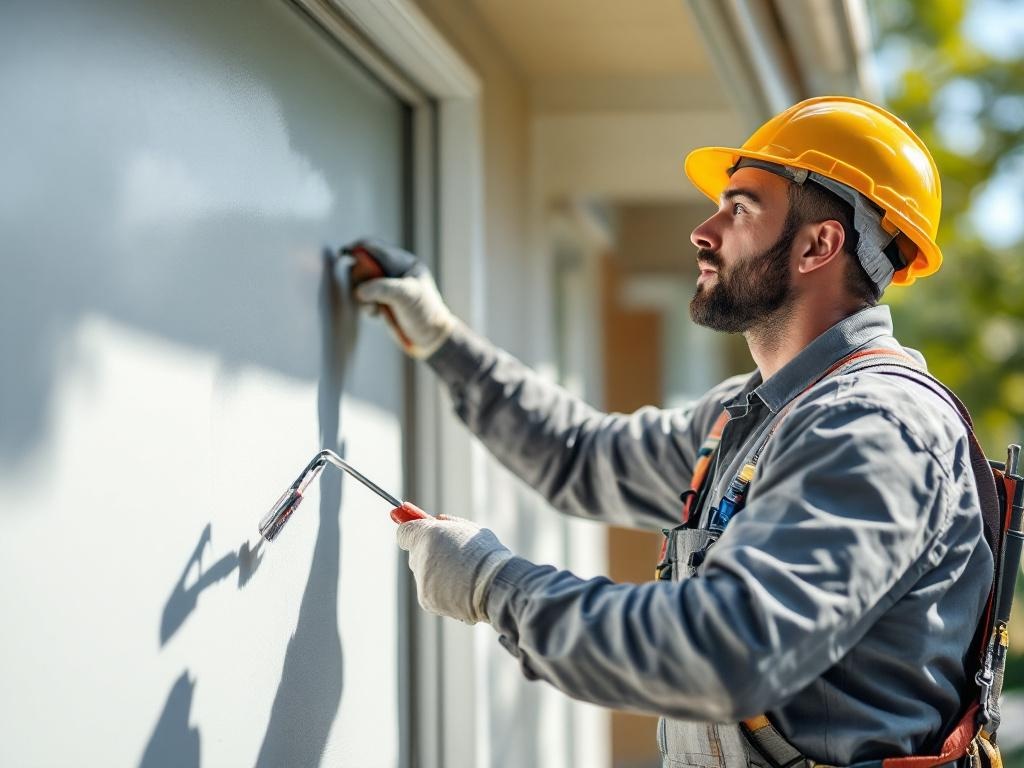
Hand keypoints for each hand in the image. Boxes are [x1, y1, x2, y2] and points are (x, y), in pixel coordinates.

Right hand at [341, 239, 455, 358]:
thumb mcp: (406, 296)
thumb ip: (382, 288)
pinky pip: (363, 297)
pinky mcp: (380, 301)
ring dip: (362, 295)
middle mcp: (393, 271)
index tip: (345, 255)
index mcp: (403, 263)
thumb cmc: (425, 312)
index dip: (358, 249)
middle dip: (360, 278)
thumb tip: (358, 290)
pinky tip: (376, 313)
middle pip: (363, 264)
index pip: (375, 248)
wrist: (430, 337)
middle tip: (364, 292)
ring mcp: (386, 286)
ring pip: (360, 282)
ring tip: (374, 309)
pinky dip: (365, 305)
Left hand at [395, 507, 512, 624]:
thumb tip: (436, 520)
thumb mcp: (468, 528)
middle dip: (430, 553)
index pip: (404, 532)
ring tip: (464, 574)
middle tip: (452, 554)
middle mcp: (418, 558)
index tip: (419, 528)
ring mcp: (421, 581)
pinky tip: (461, 588)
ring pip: (424, 574)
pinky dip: (442, 590)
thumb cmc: (486, 553)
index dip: (413, 530)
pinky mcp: (426, 600)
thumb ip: (447, 524)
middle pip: (416, 554)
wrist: (495, 585)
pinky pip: (430, 591)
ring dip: (438, 573)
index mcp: (426, 535)